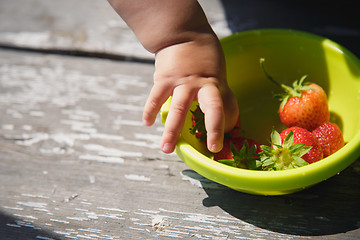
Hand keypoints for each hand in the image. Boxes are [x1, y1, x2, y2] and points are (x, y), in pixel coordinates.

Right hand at [142, 33, 238, 152]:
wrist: (182, 33)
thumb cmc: (203, 55)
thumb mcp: (217, 73)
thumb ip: (219, 94)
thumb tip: (226, 119)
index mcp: (215, 83)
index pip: (226, 106)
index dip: (228, 123)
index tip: (223, 140)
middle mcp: (201, 84)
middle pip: (211, 108)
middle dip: (212, 129)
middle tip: (212, 148)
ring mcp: (181, 82)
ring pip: (178, 109)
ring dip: (171, 130)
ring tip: (165, 149)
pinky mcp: (164, 78)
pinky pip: (155, 97)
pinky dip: (150, 110)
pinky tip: (147, 123)